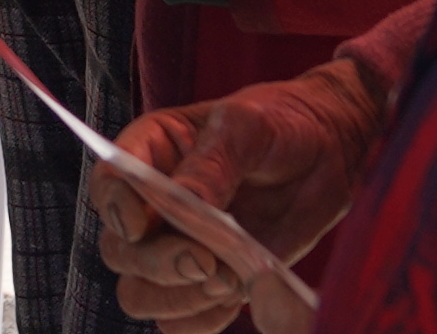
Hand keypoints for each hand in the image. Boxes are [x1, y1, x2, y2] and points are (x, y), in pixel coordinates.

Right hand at [91, 54, 393, 323]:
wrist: (328, 150)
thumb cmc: (279, 123)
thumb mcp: (246, 127)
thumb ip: (212, 164)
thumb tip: (182, 202)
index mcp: (149, 153)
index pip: (108, 184)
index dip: (115, 208)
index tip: (142, 224)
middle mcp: (153, 205)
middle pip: (119, 251)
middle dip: (157, 264)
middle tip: (205, 261)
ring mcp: (177, 248)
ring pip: (139, 294)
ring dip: (176, 298)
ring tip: (226, 280)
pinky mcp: (208, 281)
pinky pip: (180, 322)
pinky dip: (200, 320)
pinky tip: (232, 298)